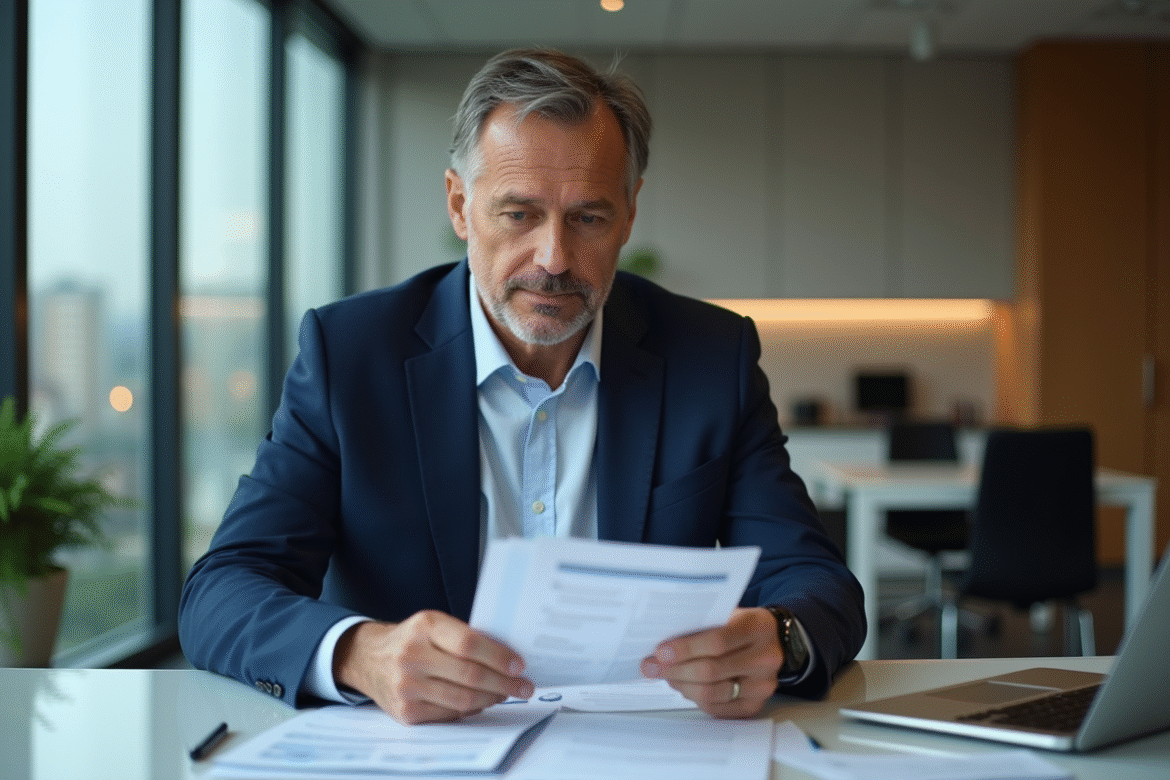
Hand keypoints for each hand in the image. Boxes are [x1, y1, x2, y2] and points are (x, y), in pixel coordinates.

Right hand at [333, 610, 533, 724]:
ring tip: (507, 694)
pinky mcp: (405, 711)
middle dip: (504, 683)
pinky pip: (449, 714)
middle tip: (524, 686)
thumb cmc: (412, 639)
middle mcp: (412, 655)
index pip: (469, 643)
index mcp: (424, 626)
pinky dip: (471, 710)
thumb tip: (508, 659)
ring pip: (463, 699)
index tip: (519, 665)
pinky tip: (483, 702)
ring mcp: (407, 686)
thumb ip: (463, 637)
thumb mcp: (432, 624)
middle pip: (470, 675)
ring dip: (492, 699)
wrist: (368, 658)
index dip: (499, 656)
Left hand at [639, 607, 783, 717]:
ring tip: (667, 675)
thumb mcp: (726, 613)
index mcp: (757, 627)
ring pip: (712, 693)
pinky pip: (716, 708)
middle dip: (675, 669)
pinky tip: (685, 685)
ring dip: (681, 685)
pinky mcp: (755, 705)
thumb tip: (661, 644)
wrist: (774, 640)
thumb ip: (700, 624)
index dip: (685, 649)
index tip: (660, 652)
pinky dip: (694, 697)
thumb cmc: (741, 625)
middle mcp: (765, 658)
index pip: (717, 641)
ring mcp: (762, 685)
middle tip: (652, 667)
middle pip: (711, 671)